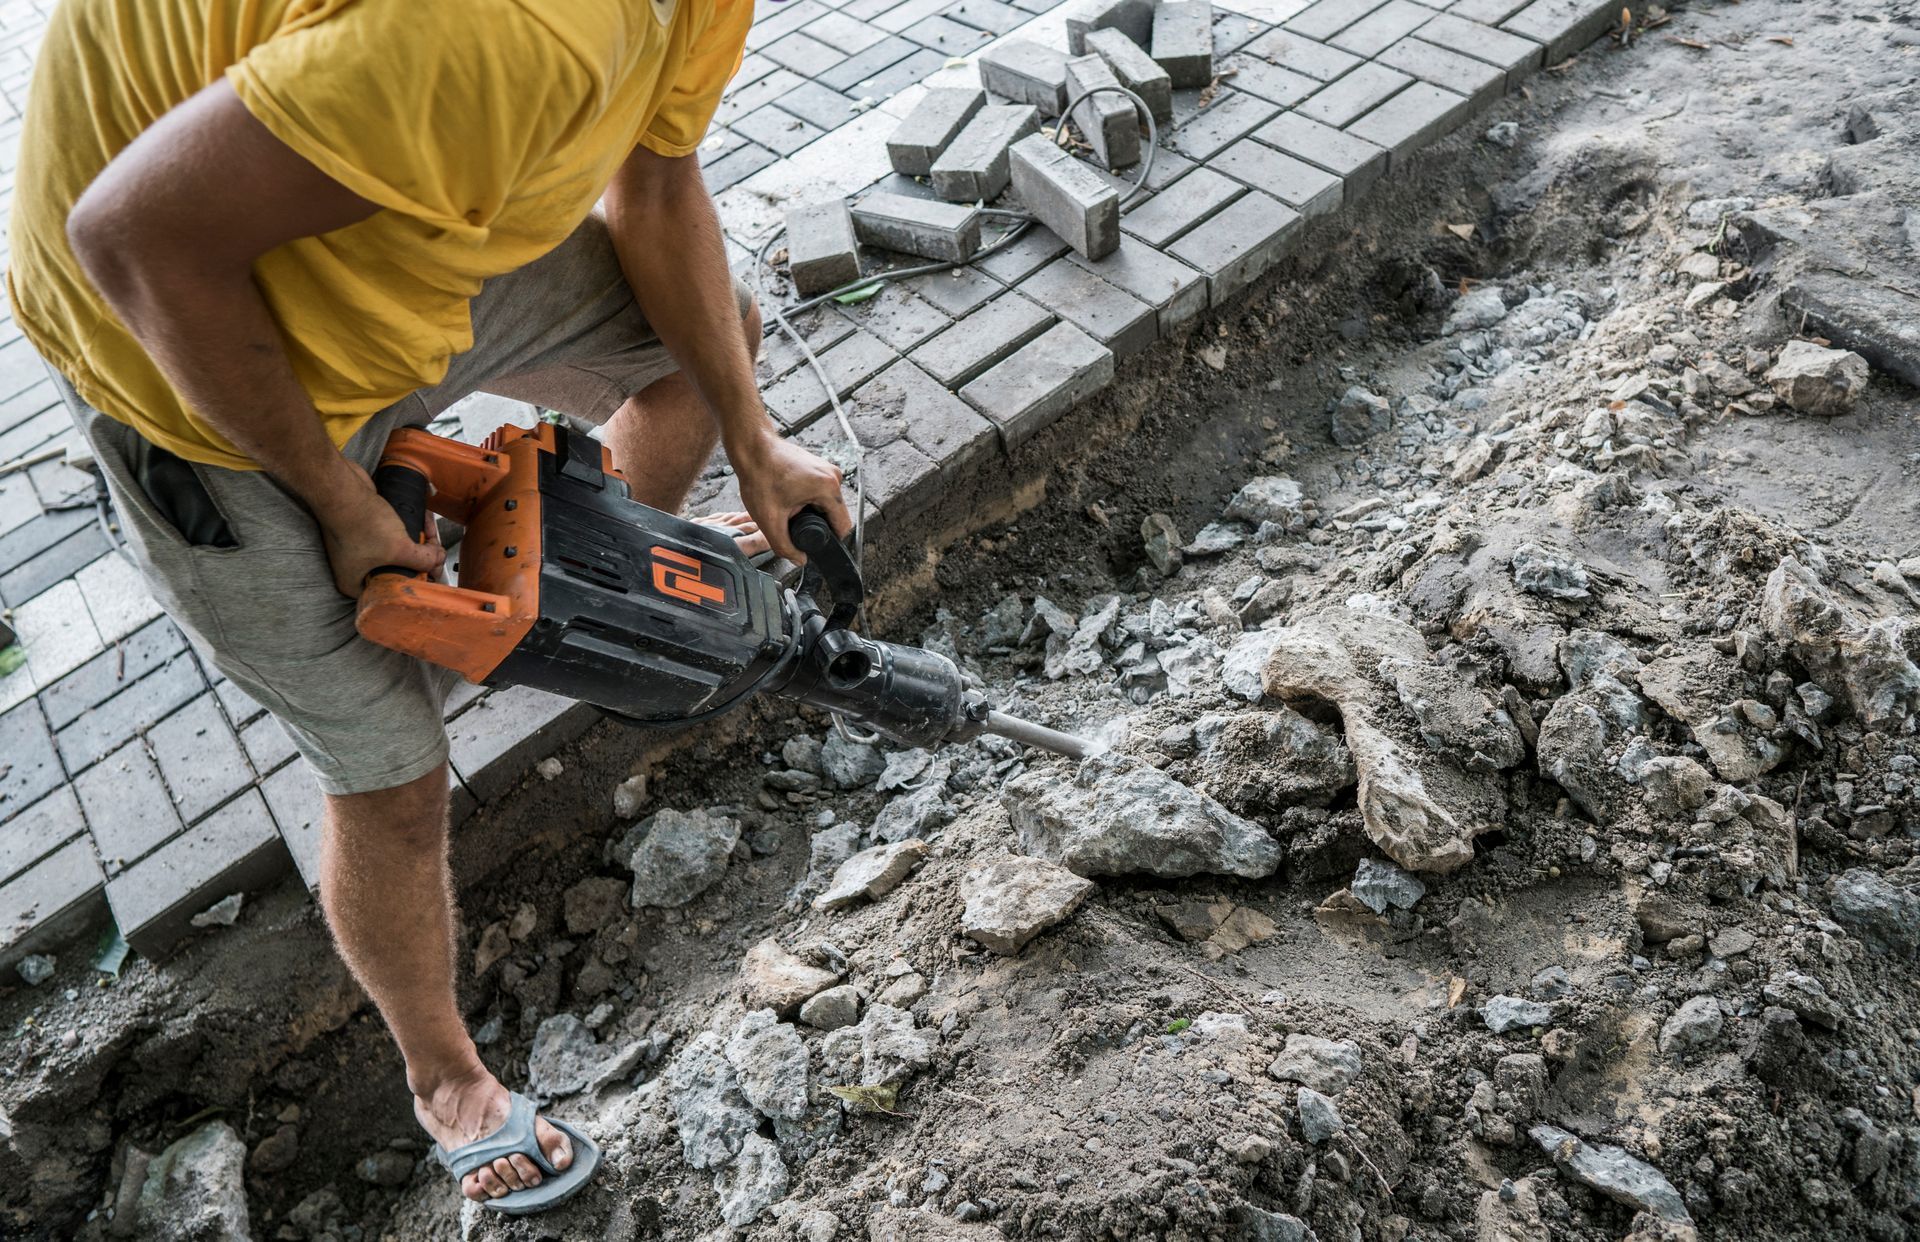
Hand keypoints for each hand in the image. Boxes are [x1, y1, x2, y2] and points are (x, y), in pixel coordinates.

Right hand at [316, 463, 443, 597]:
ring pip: (399, 552)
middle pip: (400, 571)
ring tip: (429, 529)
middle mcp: (357, 570)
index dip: (419, 582)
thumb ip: (423, 560)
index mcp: (357, 584)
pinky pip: (394, 536)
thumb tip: (438, 560)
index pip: (395, 592)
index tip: (434, 569)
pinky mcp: (367, 532)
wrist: (341, 489)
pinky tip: (423, 519)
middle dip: (422, 559)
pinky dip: (409, 529)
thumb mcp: (398, 549)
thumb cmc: (360, 523)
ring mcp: (361, 550)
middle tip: (435, 547)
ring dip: (419, 540)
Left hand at [729, 429, 850, 564]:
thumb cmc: (759, 474)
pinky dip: (807, 498)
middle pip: (834, 515)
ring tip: (787, 505)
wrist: (752, 447)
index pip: (843, 526)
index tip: (810, 541)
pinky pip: (820, 491)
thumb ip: (785, 546)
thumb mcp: (770, 520)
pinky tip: (788, 496)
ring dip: (810, 510)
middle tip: (790, 520)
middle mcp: (833, 476)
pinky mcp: (819, 466)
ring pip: (826, 503)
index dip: (828, 540)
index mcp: (828, 488)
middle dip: (815, 523)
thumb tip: (799, 560)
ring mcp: (827, 468)